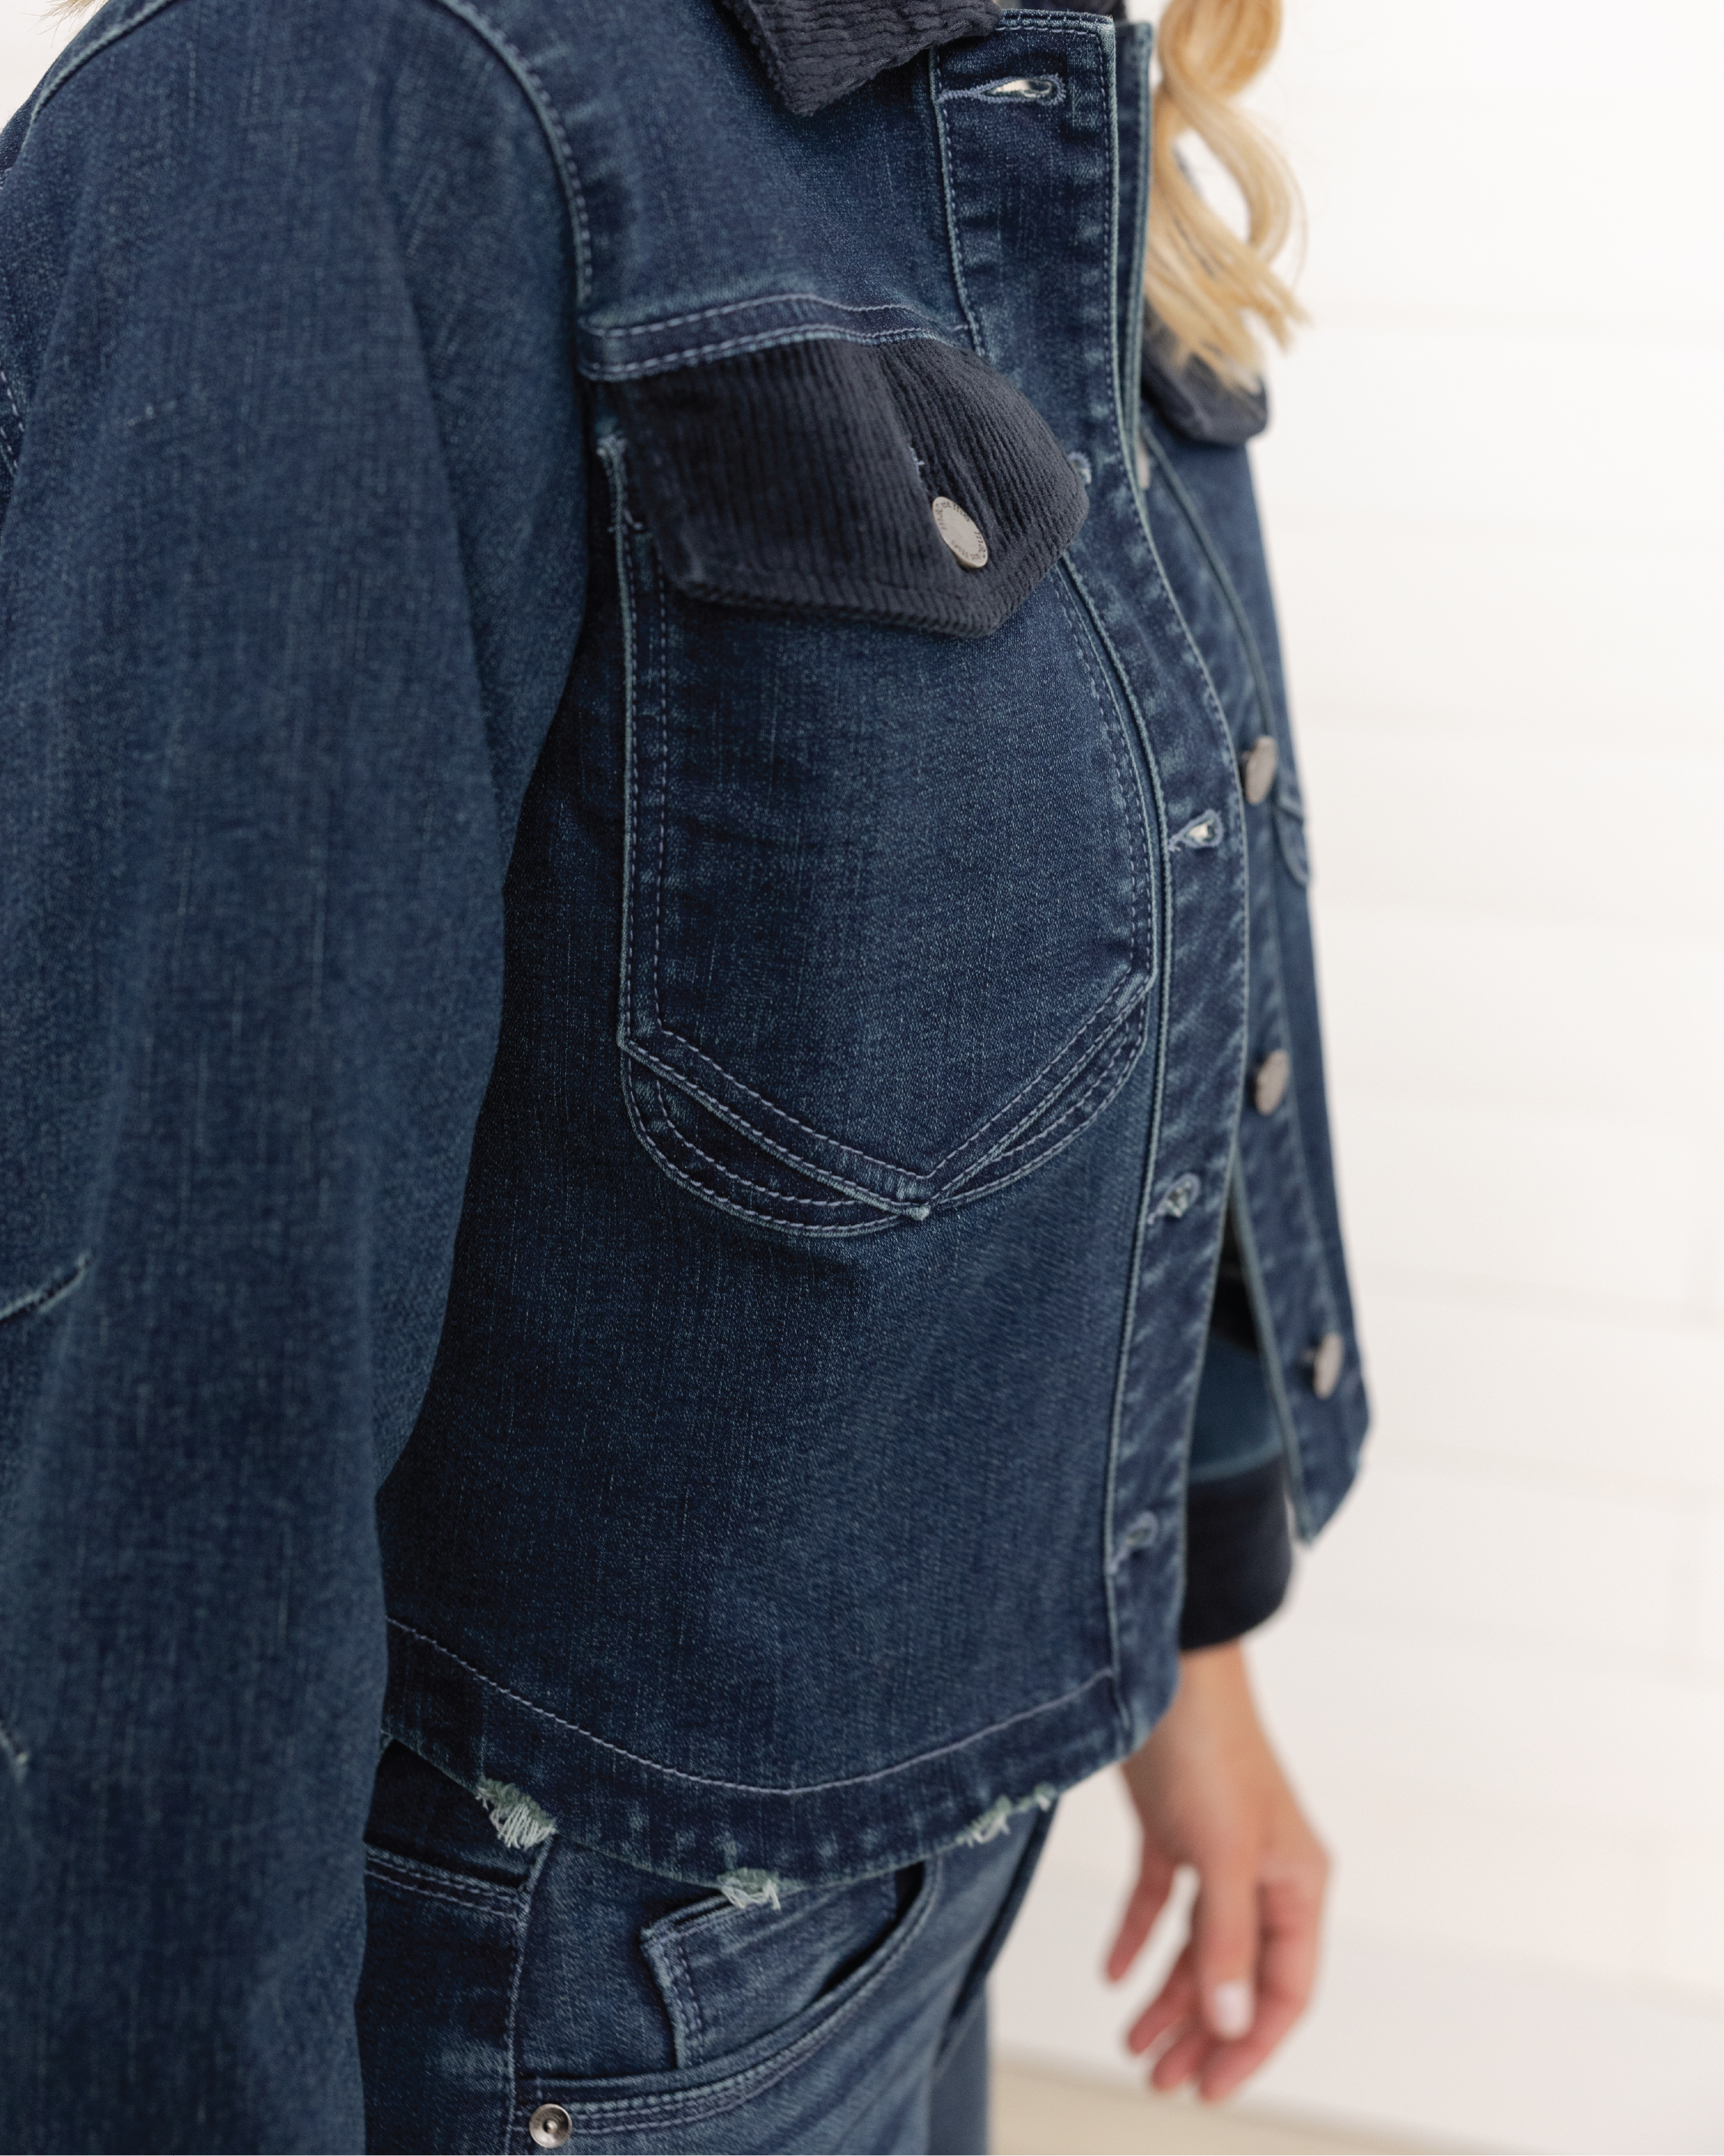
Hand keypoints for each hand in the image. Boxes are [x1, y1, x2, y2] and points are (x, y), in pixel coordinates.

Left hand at [1107, 1641, 1328, 2101]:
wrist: (1162, 1663)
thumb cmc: (1208, 1745)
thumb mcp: (1221, 1852)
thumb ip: (1226, 1941)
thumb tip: (1229, 2024)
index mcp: (1297, 1881)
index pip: (1285, 1989)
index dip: (1251, 2046)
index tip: (1210, 2090)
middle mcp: (1262, 1872)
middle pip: (1238, 1976)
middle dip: (1202, 2034)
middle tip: (1160, 2083)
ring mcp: (1217, 1850)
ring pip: (1198, 1946)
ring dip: (1166, 1996)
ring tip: (1131, 2045)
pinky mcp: (1173, 1828)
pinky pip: (1160, 1901)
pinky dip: (1138, 1938)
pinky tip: (1113, 1973)